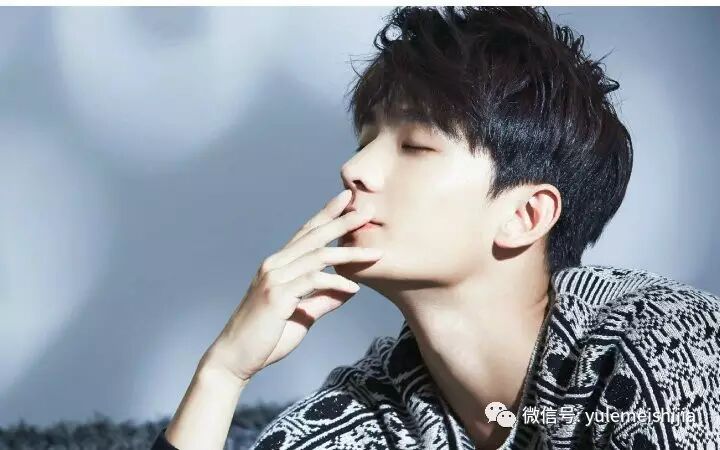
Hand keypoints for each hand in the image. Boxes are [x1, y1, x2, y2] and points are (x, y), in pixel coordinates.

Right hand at [201, 190, 382, 384]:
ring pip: (318, 257)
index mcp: (279, 265)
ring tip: (375, 252)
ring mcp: (274, 278)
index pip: (306, 233)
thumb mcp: (302, 315)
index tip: (347, 200)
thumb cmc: (266, 338)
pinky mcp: (276, 296)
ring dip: (349, 254)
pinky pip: (312, 282)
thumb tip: (350, 289)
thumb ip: (324, 299)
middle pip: (314, 236)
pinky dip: (336, 283)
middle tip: (366, 209)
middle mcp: (274, 265)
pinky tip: (354, 288)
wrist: (236, 359)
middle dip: (342, 221)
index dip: (327, 215)